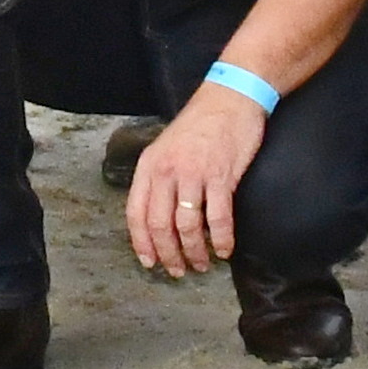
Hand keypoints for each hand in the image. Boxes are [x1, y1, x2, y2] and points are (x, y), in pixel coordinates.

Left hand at [124, 84, 270, 279]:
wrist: (230, 97)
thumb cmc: (200, 124)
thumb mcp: (166, 147)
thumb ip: (159, 178)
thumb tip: (155, 217)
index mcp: (150, 165)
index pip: (136, 213)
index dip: (141, 243)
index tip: (149, 262)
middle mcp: (167, 171)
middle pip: (160, 225)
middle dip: (169, 254)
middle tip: (178, 270)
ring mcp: (194, 173)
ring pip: (188, 226)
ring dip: (195, 251)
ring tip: (202, 263)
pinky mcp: (222, 175)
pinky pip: (219, 218)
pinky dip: (222, 239)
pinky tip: (225, 249)